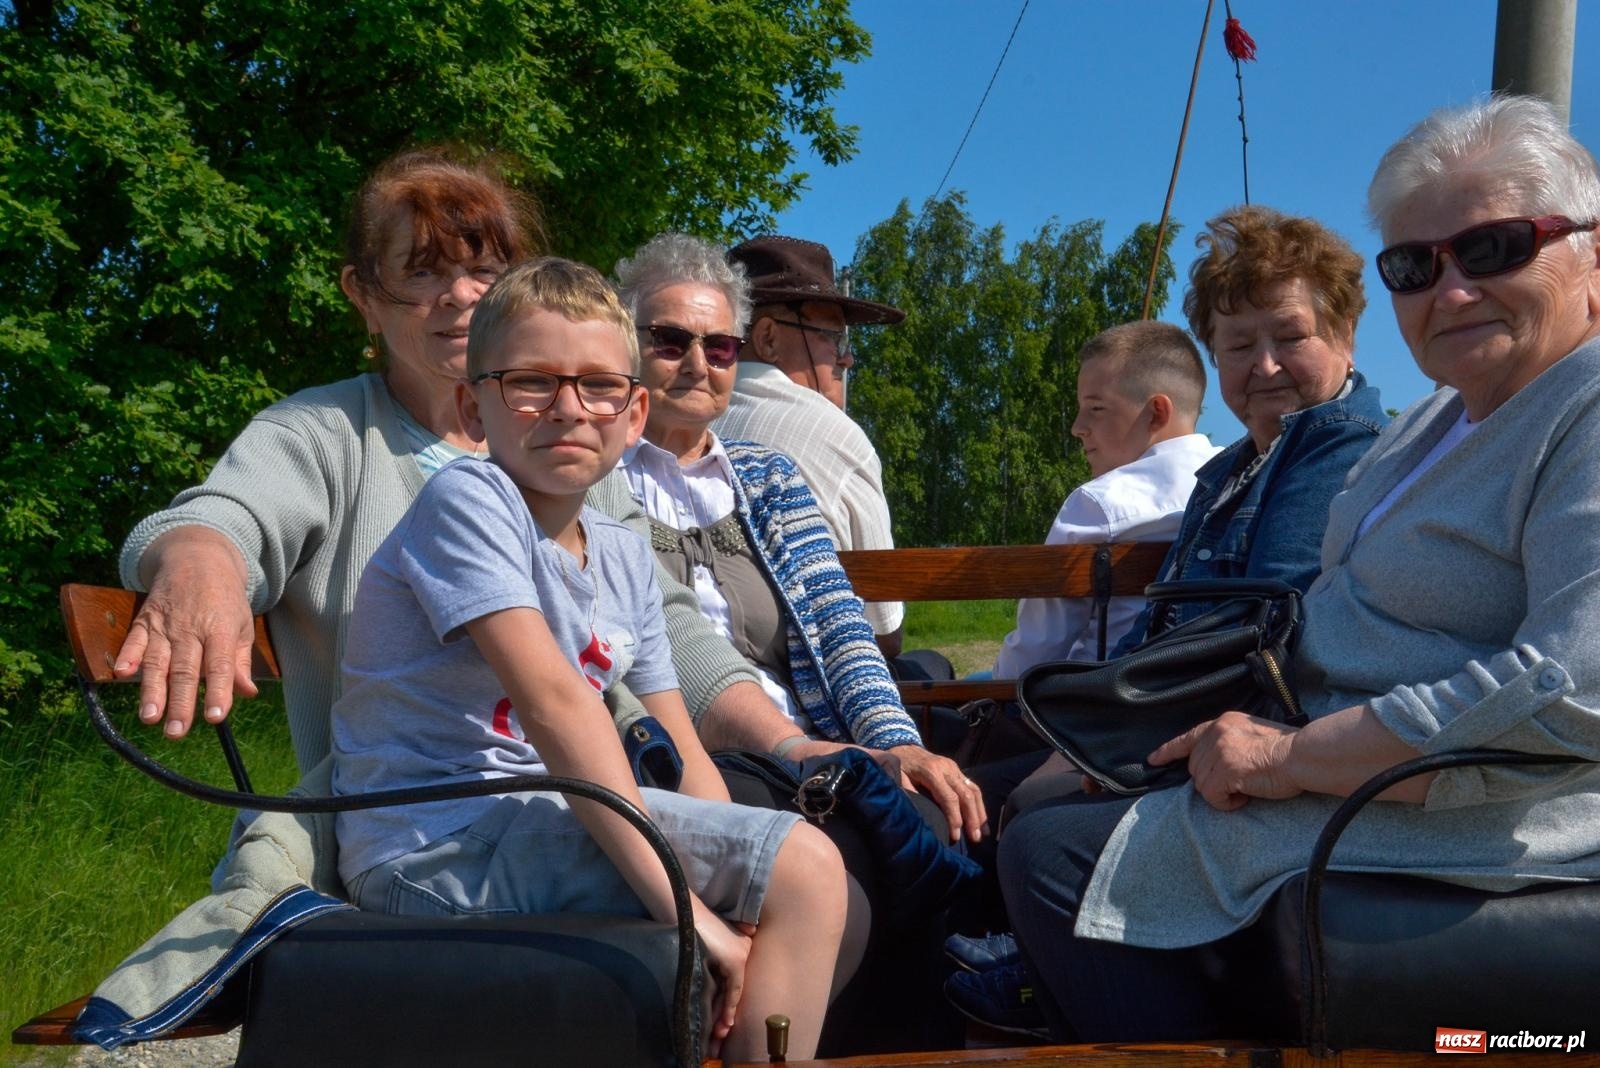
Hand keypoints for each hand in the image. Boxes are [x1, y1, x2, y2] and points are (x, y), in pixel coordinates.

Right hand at [112, 529, 257, 738]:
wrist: (197, 558)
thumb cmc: (225, 600)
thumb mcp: (242, 625)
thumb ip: (241, 662)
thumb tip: (247, 693)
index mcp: (221, 629)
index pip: (220, 665)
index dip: (217, 691)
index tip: (214, 718)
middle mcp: (191, 628)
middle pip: (185, 670)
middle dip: (180, 703)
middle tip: (176, 732)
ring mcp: (166, 624)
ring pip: (158, 660)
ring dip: (152, 690)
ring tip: (149, 717)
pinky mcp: (145, 620)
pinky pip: (134, 639)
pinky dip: (127, 655)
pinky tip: (121, 674)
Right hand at [691, 899, 753, 1057]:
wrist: (685, 913)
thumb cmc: (691, 926)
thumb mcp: (707, 945)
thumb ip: (715, 959)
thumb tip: (722, 965)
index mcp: (739, 947)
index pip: (733, 983)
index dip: (728, 1005)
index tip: (724, 1026)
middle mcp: (744, 950)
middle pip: (734, 990)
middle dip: (726, 1015)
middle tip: (720, 1038)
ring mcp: (741, 955)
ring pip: (734, 993)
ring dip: (725, 1016)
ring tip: (719, 1037)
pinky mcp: (735, 961)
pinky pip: (733, 990)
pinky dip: (729, 1007)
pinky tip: (726, 1023)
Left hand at [886, 744, 987, 843]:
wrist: (904, 746)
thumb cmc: (899, 765)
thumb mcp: (897, 777)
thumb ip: (907, 793)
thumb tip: (918, 815)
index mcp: (931, 771)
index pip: (949, 798)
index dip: (954, 818)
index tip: (955, 836)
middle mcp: (947, 768)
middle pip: (966, 795)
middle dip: (972, 819)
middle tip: (975, 839)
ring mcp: (954, 768)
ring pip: (973, 791)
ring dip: (979, 813)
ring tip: (983, 833)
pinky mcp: (957, 770)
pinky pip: (973, 787)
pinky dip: (979, 804)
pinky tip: (982, 820)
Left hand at [1149, 710, 1301, 810]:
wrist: (1301, 756)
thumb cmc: (1287, 751)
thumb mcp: (1251, 735)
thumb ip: (1230, 743)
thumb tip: (1216, 762)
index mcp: (1223, 723)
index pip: (1188, 737)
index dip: (1169, 751)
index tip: (1154, 760)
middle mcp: (1216, 732)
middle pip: (1195, 767)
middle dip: (1212, 780)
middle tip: (1241, 782)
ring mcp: (1218, 750)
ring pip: (1202, 784)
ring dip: (1222, 793)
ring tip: (1247, 788)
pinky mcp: (1223, 770)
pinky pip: (1212, 797)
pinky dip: (1227, 803)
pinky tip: (1246, 796)